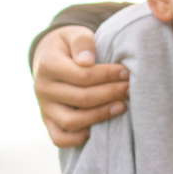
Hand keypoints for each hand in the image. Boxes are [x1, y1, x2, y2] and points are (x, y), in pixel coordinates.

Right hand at [34, 25, 128, 147]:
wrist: (51, 58)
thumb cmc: (71, 47)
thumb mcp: (74, 35)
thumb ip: (82, 42)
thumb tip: (87, 61)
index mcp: (47, 64)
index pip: (82, 76)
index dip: (108, 76)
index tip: (126, 73)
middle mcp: (42, 88)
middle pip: (81, 99)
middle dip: (110, 94)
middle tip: (130, 89)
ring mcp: (44, 108)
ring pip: (72, 122)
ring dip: (100, 116)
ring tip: (122, 106)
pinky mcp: (48, 122)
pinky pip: (60, 138)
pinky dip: (79, 138)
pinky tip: (101, 128)